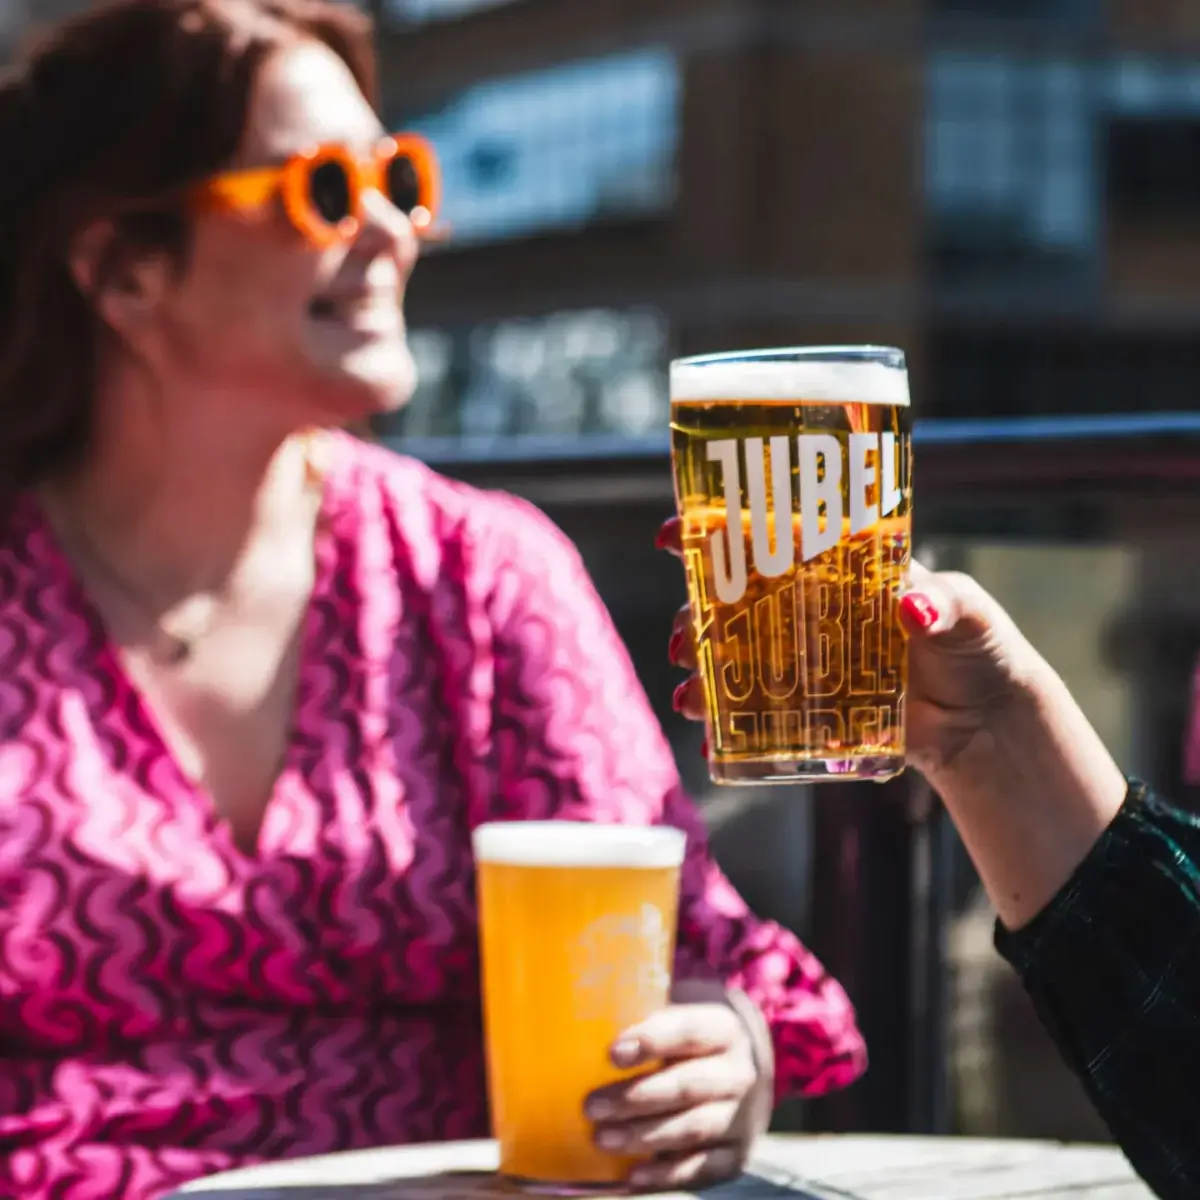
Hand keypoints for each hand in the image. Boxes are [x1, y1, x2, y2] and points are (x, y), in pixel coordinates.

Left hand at [584, 981, 770, 1189]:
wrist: (741, 1075)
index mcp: (724, 1029)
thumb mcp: (679, 1020)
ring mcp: (740, 1117)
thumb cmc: (689, 1044)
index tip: (613, 1053)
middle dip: (637, 1097)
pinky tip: (633, 1175)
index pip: (690, 1032)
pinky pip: (701, 1168)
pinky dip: (665, 1174)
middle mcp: (738, 1073)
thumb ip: (642, 1024)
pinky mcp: (735, 1156)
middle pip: (688, 1085)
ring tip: (603, 1138)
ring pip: (693, 1127)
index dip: (653, 1042)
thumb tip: (576, 1031)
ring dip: (644, 1136)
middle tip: (592, 1106)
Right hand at [657, 516, 1047, 778]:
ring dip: (701, 672)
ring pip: (734, 658)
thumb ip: (943, 604)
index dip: (716, 532)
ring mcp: (803, 661)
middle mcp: (807, 609)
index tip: (672, 535)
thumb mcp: (966, 613)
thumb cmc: (976, 646)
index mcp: (836, 567)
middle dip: (694, 615)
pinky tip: (710, 740)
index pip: (768, 538)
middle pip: (733, 601)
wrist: (985, 721)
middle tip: (680, 636)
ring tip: (688, 695)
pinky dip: (726, 730)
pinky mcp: (808, 712)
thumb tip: (914, 609)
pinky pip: (756, 718)